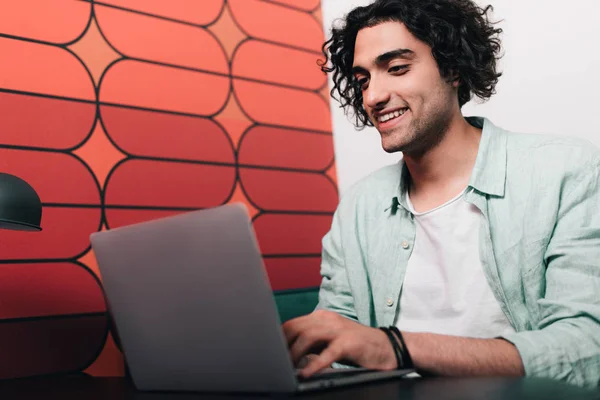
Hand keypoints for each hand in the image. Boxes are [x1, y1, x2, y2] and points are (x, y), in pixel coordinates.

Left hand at [282, 309, 396, 376]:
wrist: (388, 347)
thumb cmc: (356, 347)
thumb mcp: (330, 340)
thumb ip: (311, 343)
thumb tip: (288, 354)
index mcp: (321, 318)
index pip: (292, 324)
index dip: (278, 339)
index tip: (269, 353)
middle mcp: (327, 319)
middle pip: (296, 328)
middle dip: (282, 346)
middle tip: (274, 363)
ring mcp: (338, 329)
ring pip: (308, 337)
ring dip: (294, 354)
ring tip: (286, 369)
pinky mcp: (349, 343)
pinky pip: (328, 353)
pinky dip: (315, 365)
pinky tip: (306, 374)